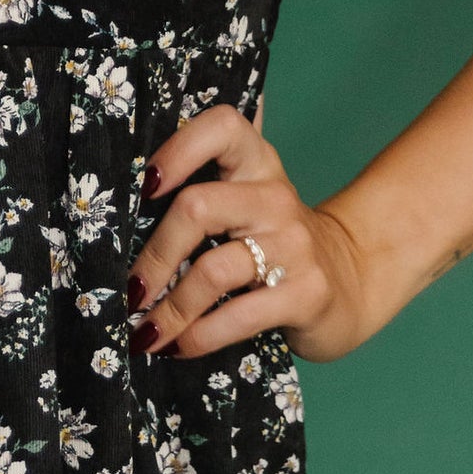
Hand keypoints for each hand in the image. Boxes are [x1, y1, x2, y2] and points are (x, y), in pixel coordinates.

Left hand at [124, 105, 368, 364]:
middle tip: (128, 292)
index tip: (142, 186)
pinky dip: (198, 336)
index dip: (177, 149)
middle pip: (198, 207)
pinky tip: (178, 347)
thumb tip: (121, 178)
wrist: (351, 281)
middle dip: (153, 257)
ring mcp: (294, 245)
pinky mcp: (306, 293)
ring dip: (169, 309)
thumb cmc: (273, 240)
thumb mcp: (248, 198)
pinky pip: (238, 316)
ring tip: (144, 332)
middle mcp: (274, 196)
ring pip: (212, 270)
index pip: (221, 126)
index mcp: (255, 162)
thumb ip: (203, 179)